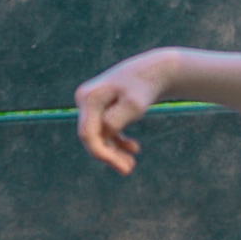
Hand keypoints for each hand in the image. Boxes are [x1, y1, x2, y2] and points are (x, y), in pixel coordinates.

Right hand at [74, 50, 175, 175]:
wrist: (156, 70)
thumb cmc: (145, 87)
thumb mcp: (134, 105)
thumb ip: (116, 120)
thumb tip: (103, 133)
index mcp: (89, 98)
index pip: (88, 134)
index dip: (102, 154)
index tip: (124, 167)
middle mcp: (84, 99)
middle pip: (90, 136)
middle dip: (108, 155)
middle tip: (129, 170)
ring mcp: (91, 103)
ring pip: (97, 135)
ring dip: (112, 151)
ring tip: (131, 165)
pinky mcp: (100, 106)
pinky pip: (104, 129)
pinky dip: (117, 141)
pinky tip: (133, 147)